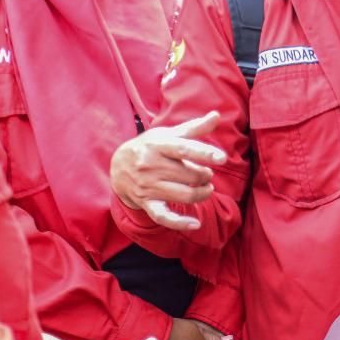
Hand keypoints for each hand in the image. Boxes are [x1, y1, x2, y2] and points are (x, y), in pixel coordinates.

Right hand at [110, 111, 226, 230]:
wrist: (117, 166)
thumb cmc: (149, 148)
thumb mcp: (168, 135)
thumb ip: (194, 128)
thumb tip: (217, 115)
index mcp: (157, 145)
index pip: (183, 149)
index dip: (204, 153)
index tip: (222, 158)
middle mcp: (150, 165)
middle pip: (190, 175)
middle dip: (205, 176)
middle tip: (206, 174)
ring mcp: (147, 186)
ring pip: (184, 195)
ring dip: (202, 194)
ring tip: (206, 189)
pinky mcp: (146, 203)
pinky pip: (164, 216)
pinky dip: (180, 223)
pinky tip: (195, 224)